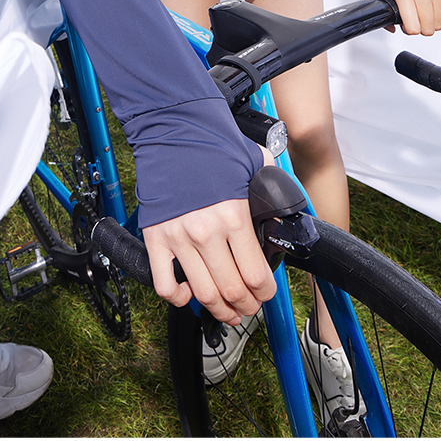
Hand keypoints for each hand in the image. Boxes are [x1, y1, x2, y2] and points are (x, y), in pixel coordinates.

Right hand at [142, 151, 276, 323]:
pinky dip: (178, 298)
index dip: (265, 293)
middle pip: (231, 291)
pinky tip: (188, 293)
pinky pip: (164, 284)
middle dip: (245, 306)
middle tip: (248, 306)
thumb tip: (286, 210)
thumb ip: (272, 188)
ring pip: (202, 294)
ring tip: (226, 310)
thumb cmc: (212, 144)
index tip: (265, 293)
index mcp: (234, 216)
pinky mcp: (155, 238)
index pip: (256, 276)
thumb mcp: (255, 163)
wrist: (172, 129)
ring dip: (218, 310)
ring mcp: (178, 238)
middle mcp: (206, 232)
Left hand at [363, 0, 440, 35]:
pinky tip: (436, 11)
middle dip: (420, 27)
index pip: (413, 26)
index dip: (408, 28)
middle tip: (415, 18)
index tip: (406, 22)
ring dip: (432, 22)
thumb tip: (390, 26)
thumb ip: (372, 5)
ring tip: (424, 12)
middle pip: (428, 27)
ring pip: (440, 22)